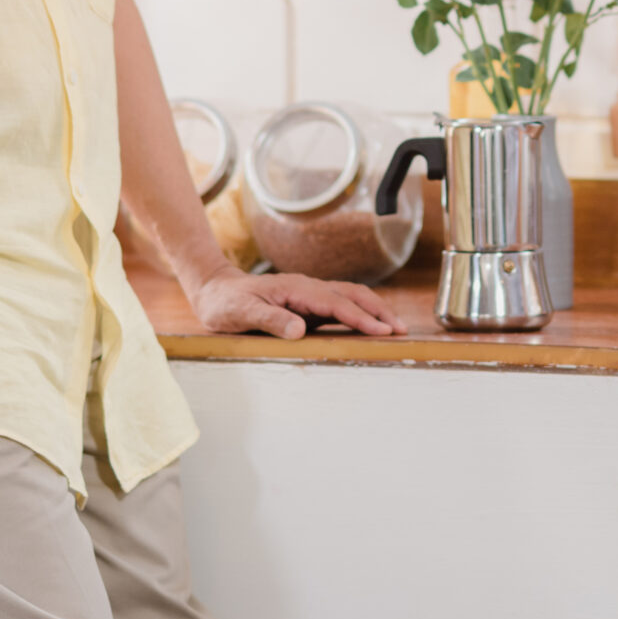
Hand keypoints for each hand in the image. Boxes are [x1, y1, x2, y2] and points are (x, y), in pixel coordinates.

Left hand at [189, 267, 400, 339]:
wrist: (216, 291)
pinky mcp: (307, 304)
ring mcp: (309, 295)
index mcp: (296, 289)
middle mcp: (308, 288)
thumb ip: (270, 321)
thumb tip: (300, 330)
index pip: (336, 303)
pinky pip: (340, 306)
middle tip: (401, 329)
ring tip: (394, 327)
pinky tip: (369, 326)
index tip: (383, 330)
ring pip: (349, 297)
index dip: (361, 318)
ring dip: (373, 309)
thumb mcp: (242, 313)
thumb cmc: (226, 303)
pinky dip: (359, 313)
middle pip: (352, 294)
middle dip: (378, 310)